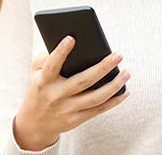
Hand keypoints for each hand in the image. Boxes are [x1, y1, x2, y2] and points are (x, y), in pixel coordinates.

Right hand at [13, 36, 130, 150]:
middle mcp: (56, 96)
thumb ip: (47, 57)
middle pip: (83, 81)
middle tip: (118, 55)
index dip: (61, 52)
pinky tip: (125, 91)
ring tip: (126, 72)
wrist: (34, 124)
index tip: (71, 38)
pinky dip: (114, 101)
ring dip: (114, 85)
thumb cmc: (39, 89)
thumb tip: (70, 43)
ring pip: (95, 97)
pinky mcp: (76, 120)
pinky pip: (98, 110)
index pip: (52, 65)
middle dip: (102, 67)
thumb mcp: (35, 73)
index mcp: (44, 81)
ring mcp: (67, 109)